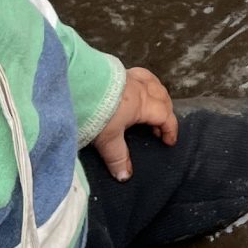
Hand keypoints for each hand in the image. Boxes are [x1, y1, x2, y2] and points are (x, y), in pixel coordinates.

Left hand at [90, 65, 177, 179]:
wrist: (77, 85)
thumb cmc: (97, 112)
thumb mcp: (108, 139)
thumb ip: (117, 157)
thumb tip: (125, 177)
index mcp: (143, 104)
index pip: (165, 116)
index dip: (170, 129)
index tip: (169, 142)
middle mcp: (140, 88)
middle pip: (162, 97)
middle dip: (166, 112)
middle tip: (159, 128)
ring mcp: (128, 77)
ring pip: (153, 83)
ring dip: (157, 95)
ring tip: (152, 106)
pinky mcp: (116, 71)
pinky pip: (139, 75)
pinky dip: (144, 83)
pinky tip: (136, 87)